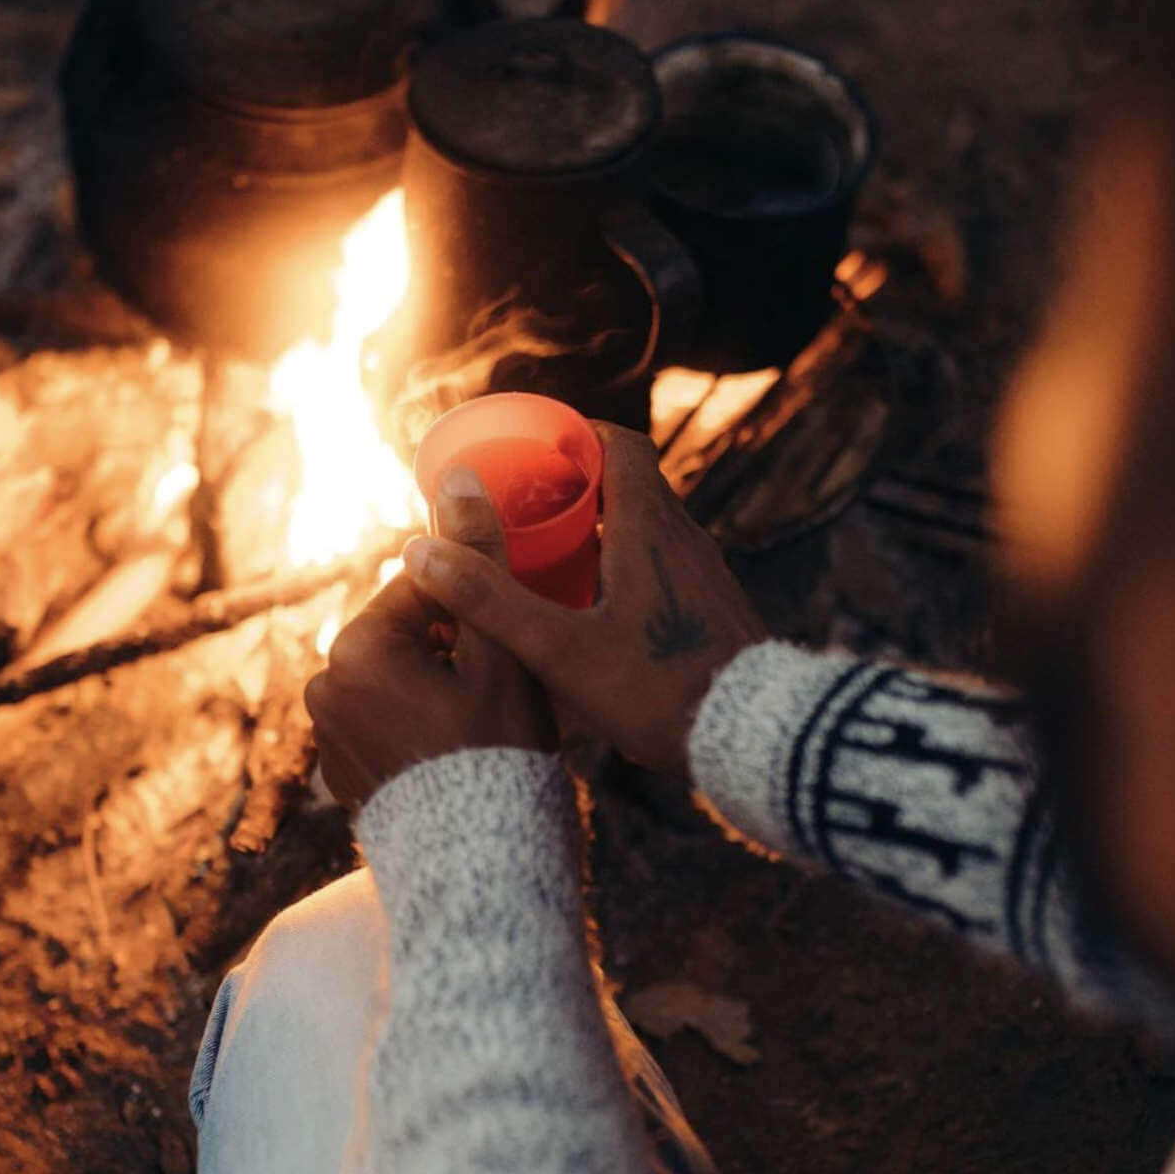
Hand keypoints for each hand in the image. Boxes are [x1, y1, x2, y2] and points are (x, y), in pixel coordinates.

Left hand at [305, 467, 555, 809]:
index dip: (479, 602)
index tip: (515, 628)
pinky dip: (421, 730)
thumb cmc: (498, 757)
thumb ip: (477, 561)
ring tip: (491, 724)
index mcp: (355, 649)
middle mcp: (324, 689)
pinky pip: (387, 728)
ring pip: (400, 681)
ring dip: (440, 686)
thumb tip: (457, 477)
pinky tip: (463, 755)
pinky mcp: (343, 778)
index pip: (424, 588)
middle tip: (510, 685)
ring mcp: (329, 739)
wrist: (477, 869)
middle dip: (457, 647)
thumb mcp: (499, 652)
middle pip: (409, 636)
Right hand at [402, 424, 766, 775]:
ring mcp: (706, 577)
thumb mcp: (561, 650)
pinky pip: (668, 569)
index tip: (533, 449)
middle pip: (631, 486)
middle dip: (577, 488)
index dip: (576, 435)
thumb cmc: (659, 691)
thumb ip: (491, 602)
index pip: (620, 445)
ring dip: (604, 532)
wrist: (755, 738)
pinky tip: (601, 611)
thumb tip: (420, 552)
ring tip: (553, 559)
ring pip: (650, 531)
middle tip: (525, 508)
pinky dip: (630, 568)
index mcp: (650, 528)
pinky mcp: (717, 613)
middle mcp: (686, 540)